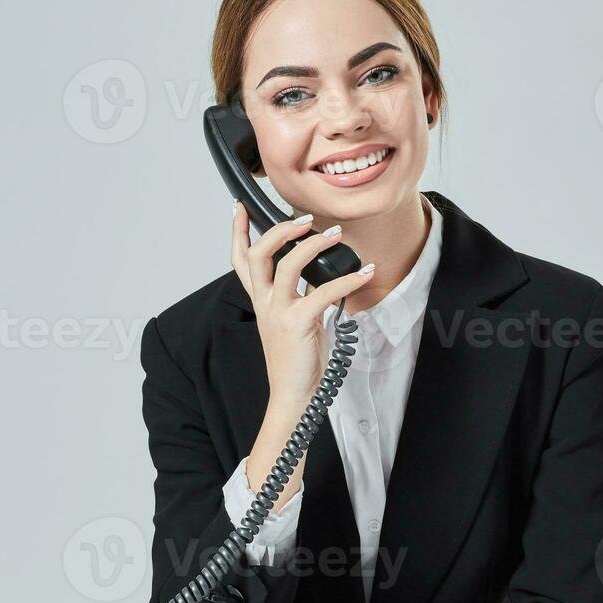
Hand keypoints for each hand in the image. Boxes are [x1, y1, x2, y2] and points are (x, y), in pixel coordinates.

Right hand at [230, 203, 374, 408]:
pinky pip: (323, 291)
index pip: (241, 260)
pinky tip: (365, 272)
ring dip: (313, 245)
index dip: (238, 231)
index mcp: (261, 301)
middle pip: (258, 254)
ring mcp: (279, 312)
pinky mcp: (298, 323)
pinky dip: (348, 279)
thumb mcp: (294, 320)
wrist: (293, 395)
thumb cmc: (296, 361)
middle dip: (279, 230)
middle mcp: (265, 303)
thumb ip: (300, 295)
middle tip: (304, 220)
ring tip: (335, 235)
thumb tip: (319, 273)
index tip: (240, 208)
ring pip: (287, 265)